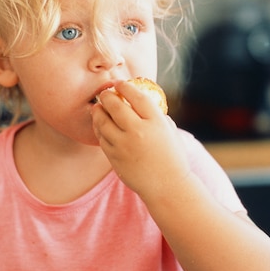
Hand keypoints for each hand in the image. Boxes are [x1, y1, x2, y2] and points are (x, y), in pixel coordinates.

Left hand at [91, 81, 189, 197]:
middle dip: (107, 96)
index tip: (120, 84)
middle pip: (116, 106)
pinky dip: (99, 129)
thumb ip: (157, 116)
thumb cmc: (172, 158)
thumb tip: (141, 100)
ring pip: (103, 122)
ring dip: (98, 112)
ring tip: (98, 108)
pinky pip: (102, 138)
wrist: (167, 186)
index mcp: (156, 123)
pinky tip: (100, 126)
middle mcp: (139, 132)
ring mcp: (125, 145)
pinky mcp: (115, 158)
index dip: (126, 87)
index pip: (137, 97)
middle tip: (105, 93)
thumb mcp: (170, 132)